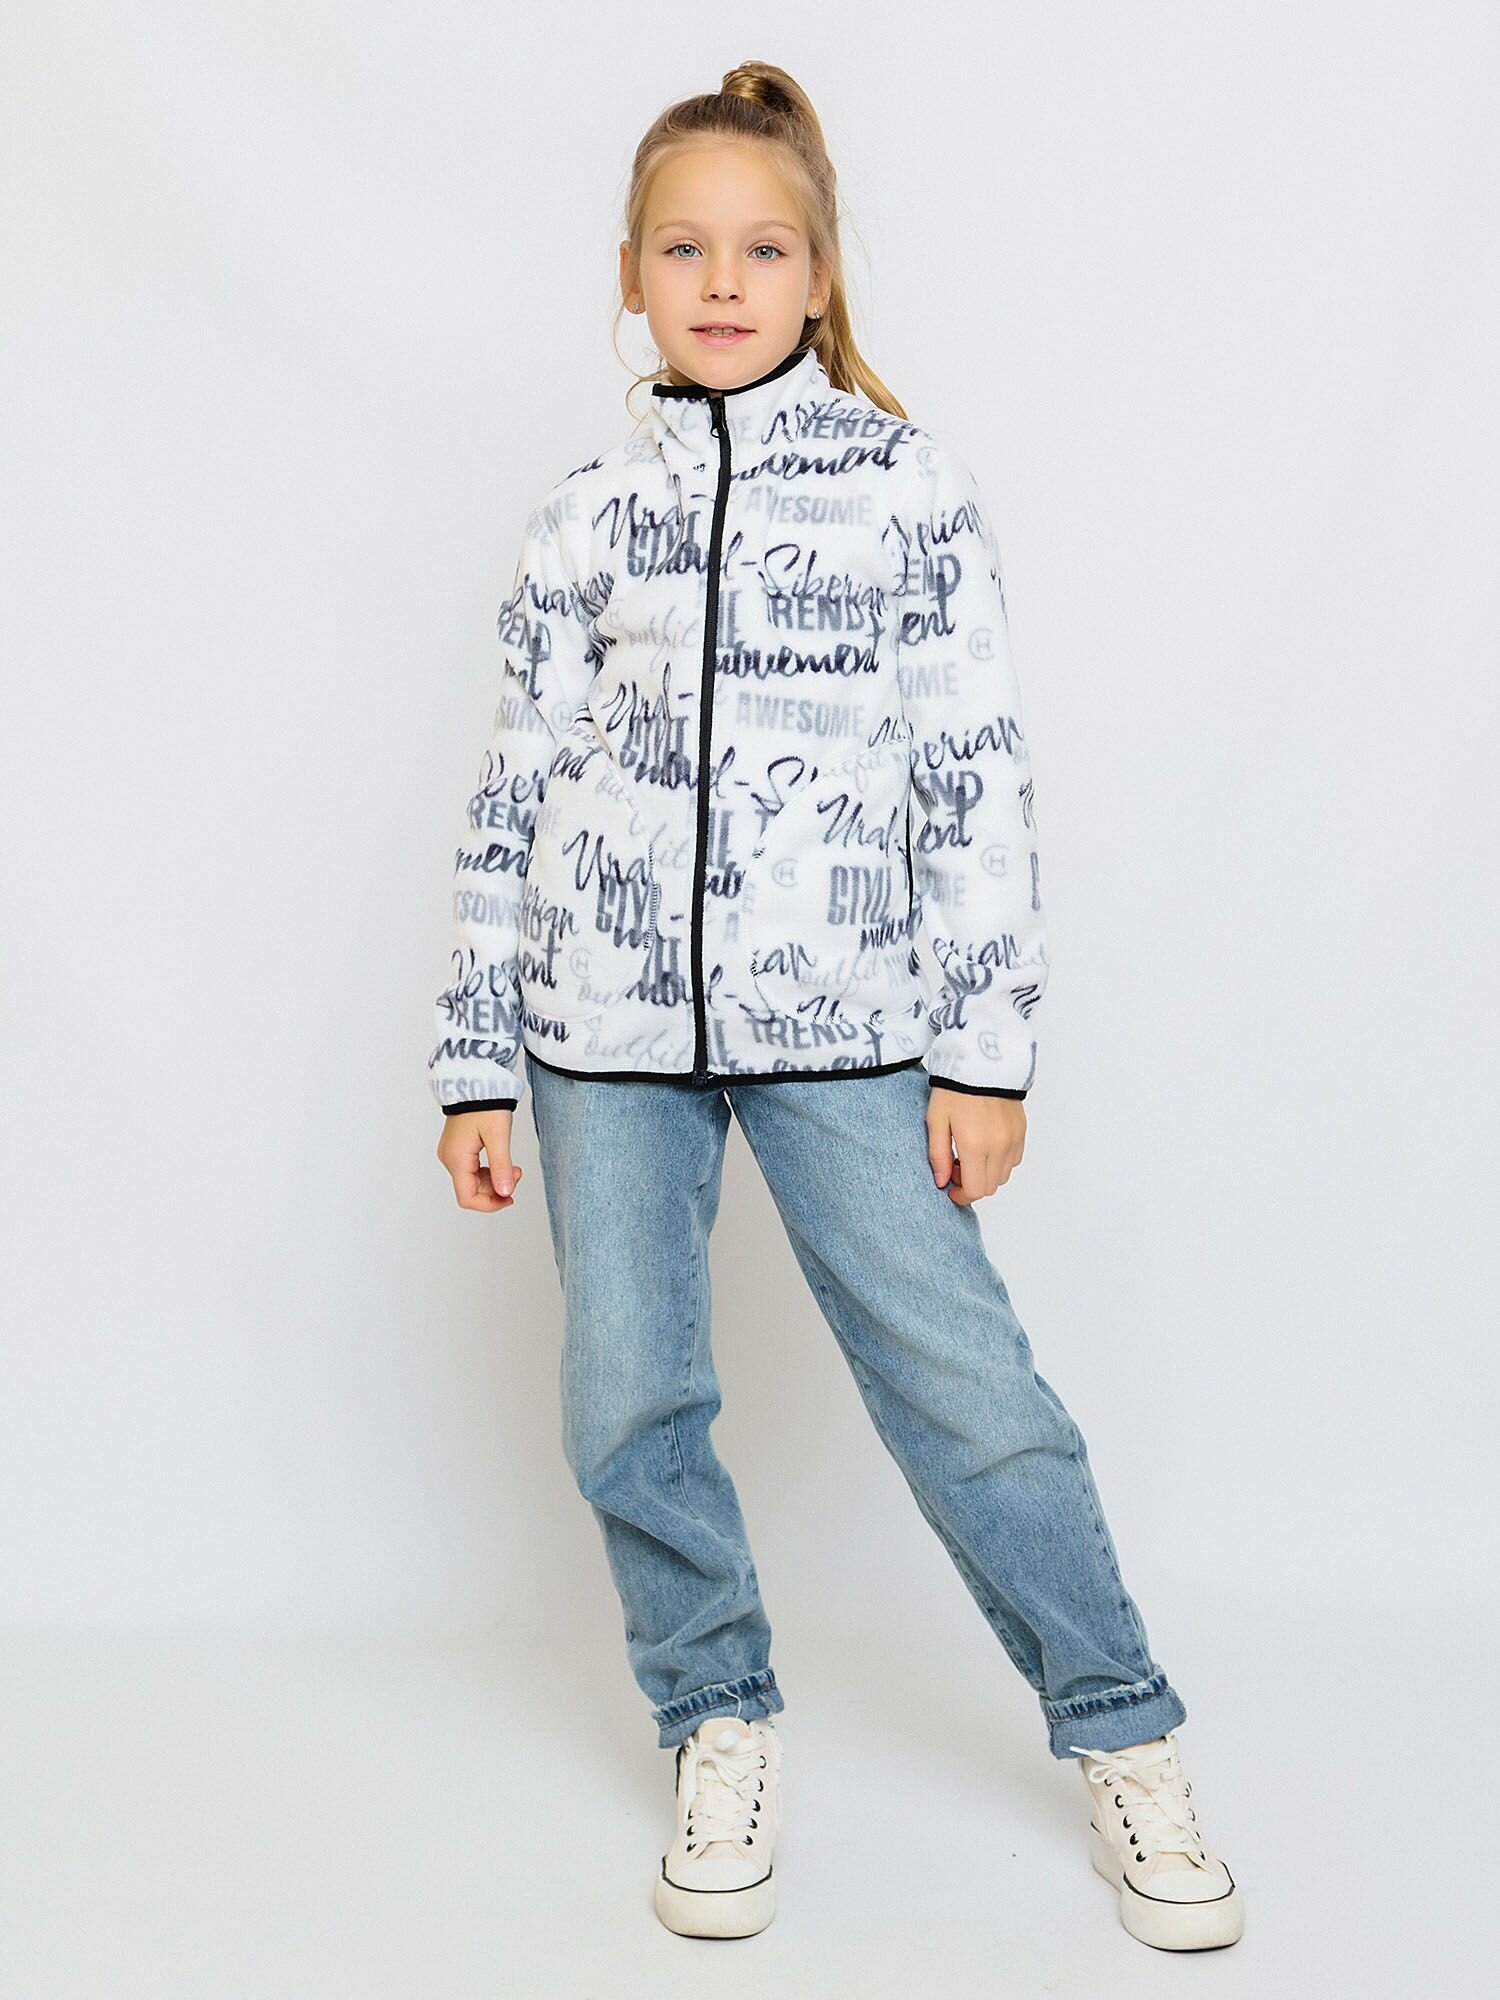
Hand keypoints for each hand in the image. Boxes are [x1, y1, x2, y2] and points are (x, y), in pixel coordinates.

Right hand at [436, 1109, 522, 1210]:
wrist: (475, 1081)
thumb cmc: (485, 1103)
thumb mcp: (498, 1136)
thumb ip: (501, 1166)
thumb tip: (505, 1193)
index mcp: (456, 1159)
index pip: (467, 1198)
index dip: (489, 1204)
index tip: (509, 1198)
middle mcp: (450, 1159)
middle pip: (471, 1190)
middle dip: (496, 1189)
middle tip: (517, 1174)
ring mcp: (452, 1153)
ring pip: (472, 1181)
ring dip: (494, 1179)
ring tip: (513, 1167)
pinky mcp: (457, 1148)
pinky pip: (472, 1169)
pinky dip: (488, 1171)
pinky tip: (502, 1162)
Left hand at [926, 1088, 1025, 1204]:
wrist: (981, 1061)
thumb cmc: (954, 1088)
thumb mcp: (936, 1121)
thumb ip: (938, 1155)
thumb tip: (941, 1182)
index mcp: (975, 1145)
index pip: (975, 1190)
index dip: (962, 1196)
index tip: (950, 1189)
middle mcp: (999, 1146)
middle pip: (990, 1187)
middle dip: (972, 1185)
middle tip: (956, 1165)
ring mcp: (1013, 1138)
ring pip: (1003, 1175)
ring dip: (986, 1173)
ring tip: (970, 1153)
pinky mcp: (1021, 1130)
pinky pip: (1014, 1159)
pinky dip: (1000, 1161)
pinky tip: (986, 1145)